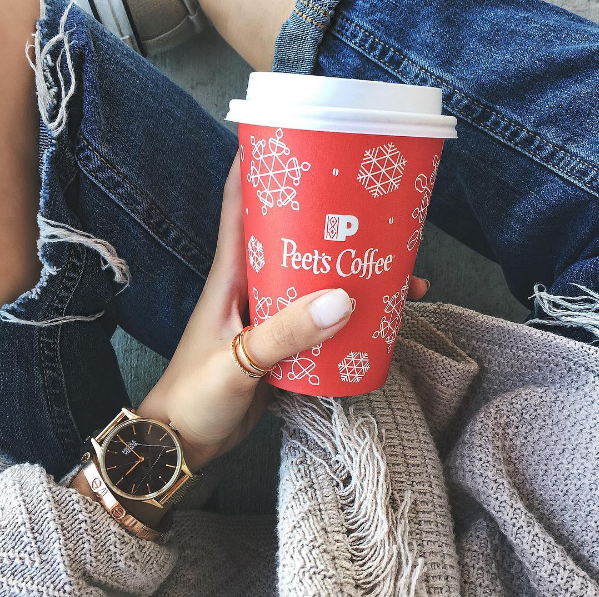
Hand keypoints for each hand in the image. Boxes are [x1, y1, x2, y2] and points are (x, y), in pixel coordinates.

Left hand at [136, 154, 429, 471]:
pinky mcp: (284, 343)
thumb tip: (345, 299)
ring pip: (314, 279)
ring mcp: (270, 315)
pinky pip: (320, 317)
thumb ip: (284, 334)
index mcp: (230, 275)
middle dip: (328, 220)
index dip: (260, 168)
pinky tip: (379, 315)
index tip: (293, 139)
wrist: (185, 443)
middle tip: (373, 208)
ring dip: (349, 271)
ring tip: (395, 266)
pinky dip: (348, 313)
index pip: (241, 206)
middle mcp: (252, 286)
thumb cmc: (194, 396)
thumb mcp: (237, 362)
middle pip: (292, 238)